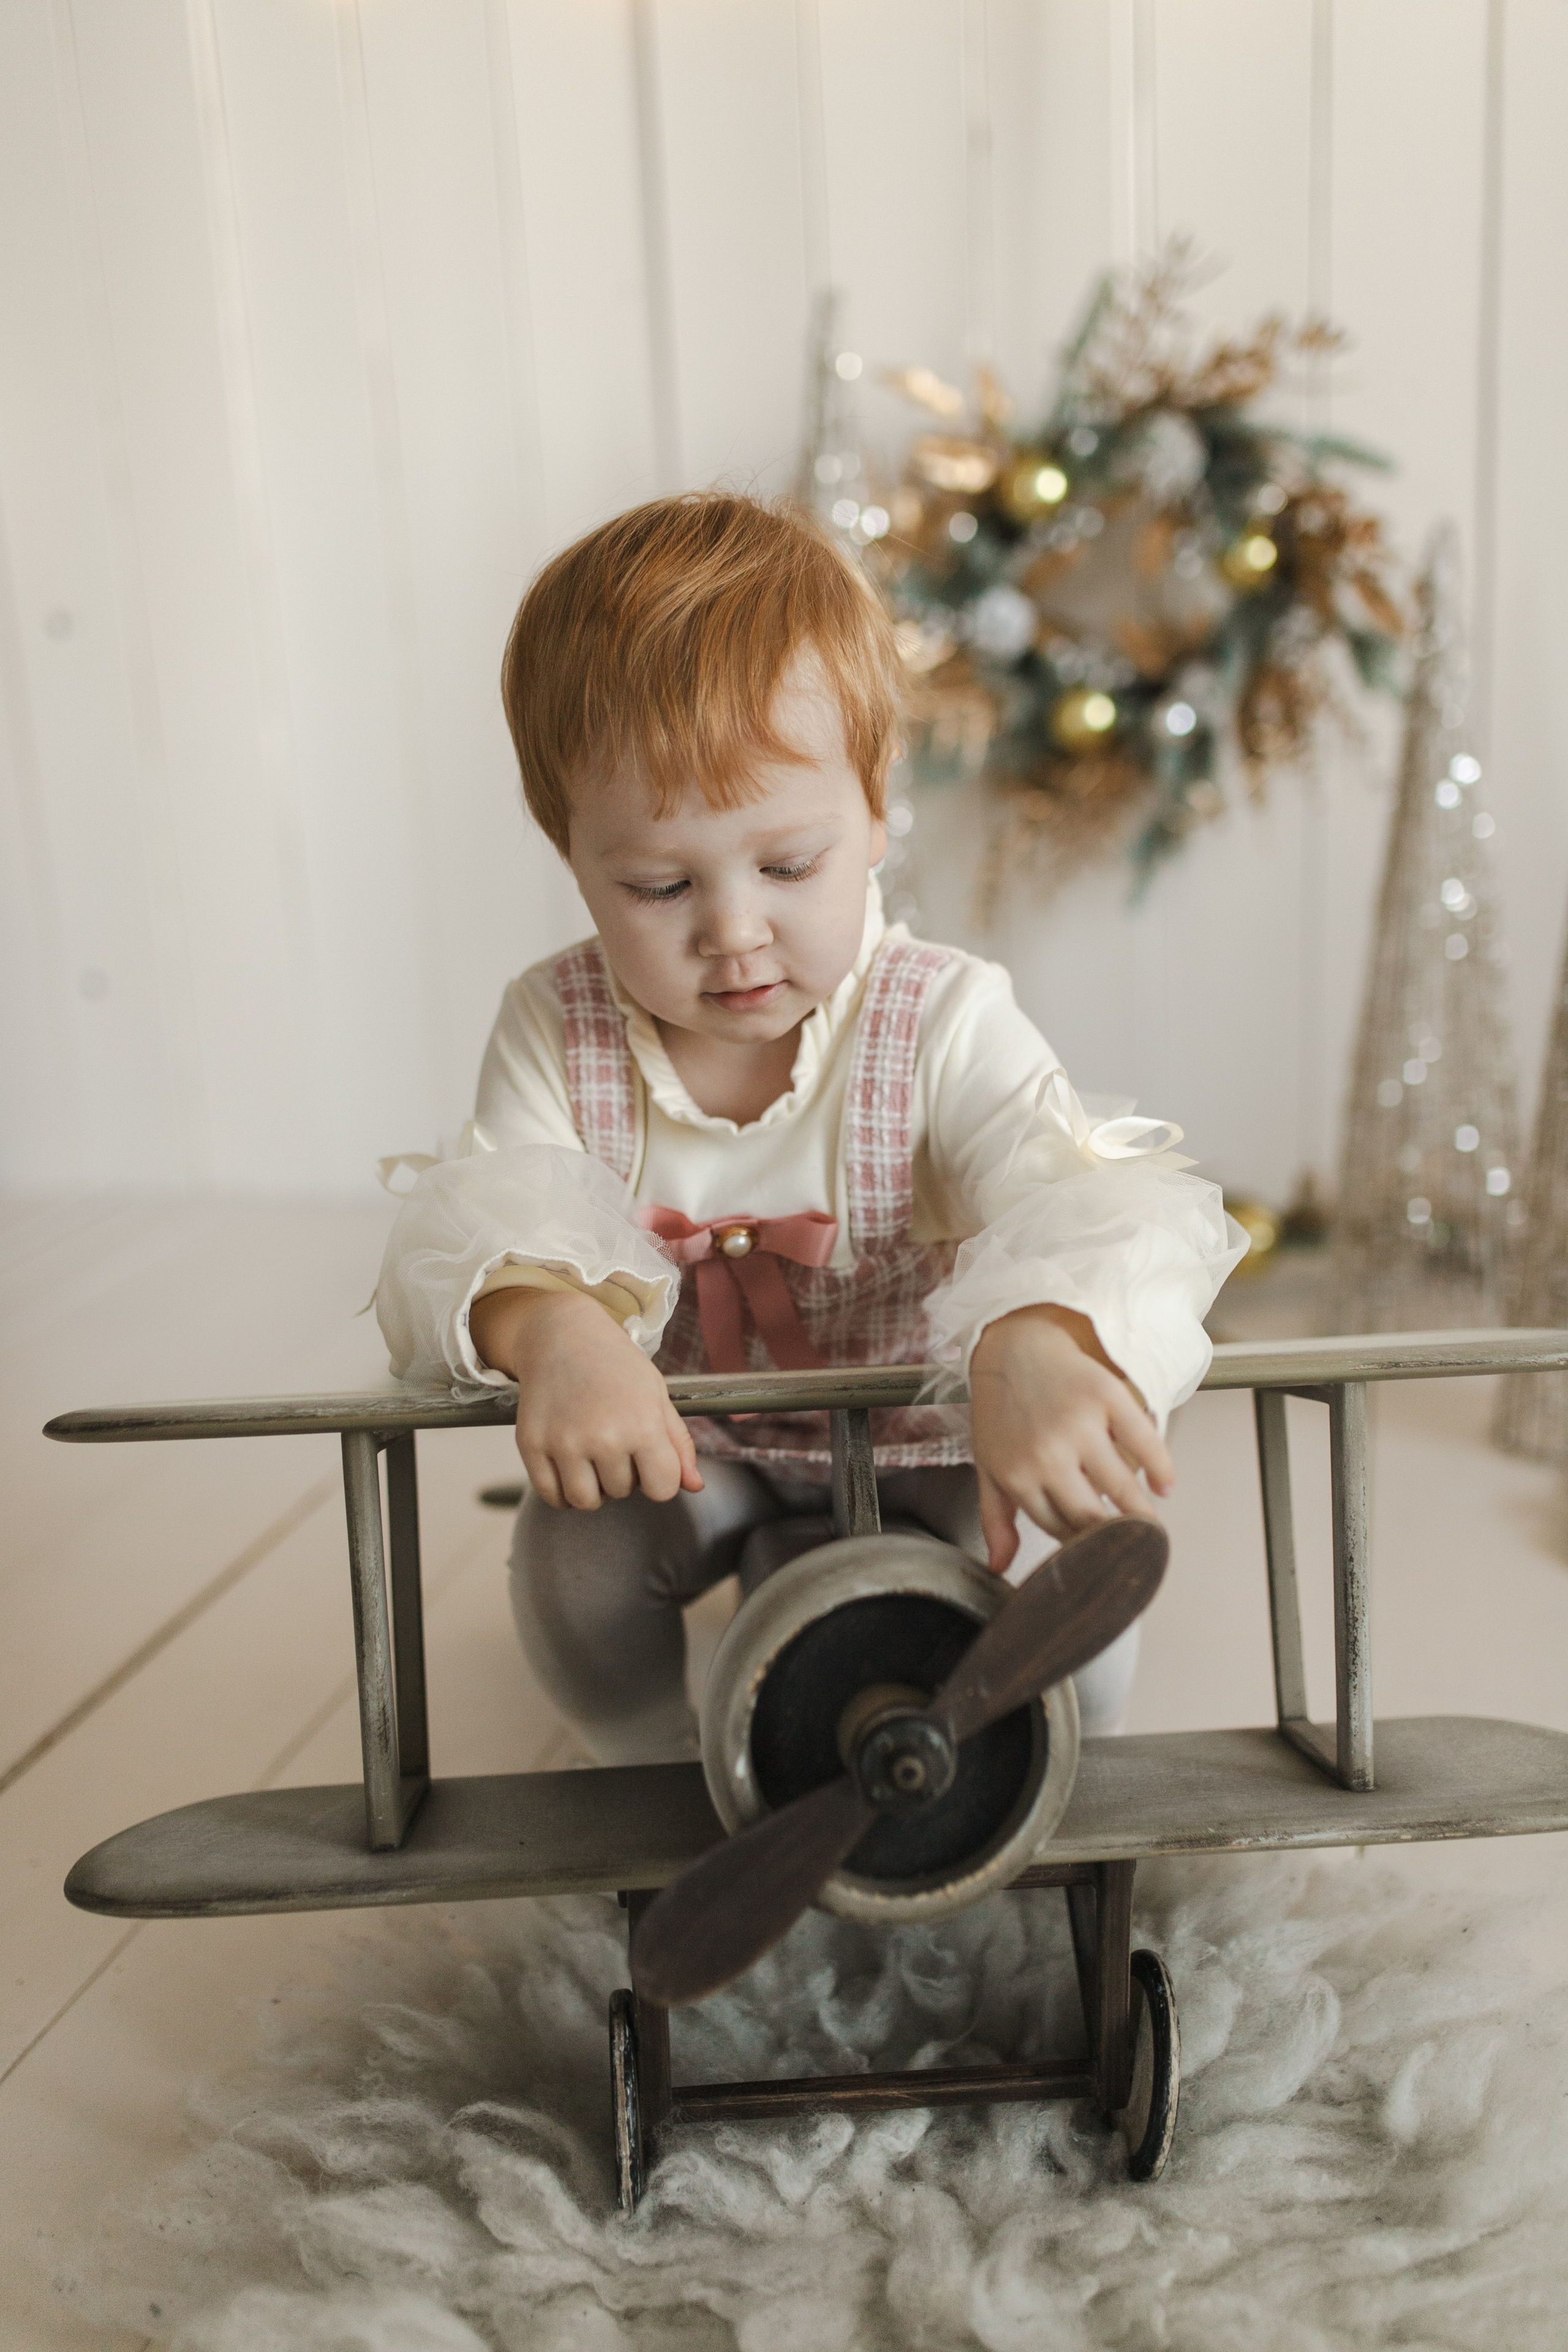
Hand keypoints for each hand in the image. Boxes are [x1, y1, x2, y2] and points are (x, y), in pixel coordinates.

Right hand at [468, 1286, 702, 1509]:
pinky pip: (552, 1496)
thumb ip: (678, 1444)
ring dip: (594, 1488)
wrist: (562, 1334)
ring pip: (587, 1502)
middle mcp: (603, 1438)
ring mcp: (563, 1443)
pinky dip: (562, 1491)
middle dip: (624, 1473)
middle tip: (614, 1438)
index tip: (650, 1457)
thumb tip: (696, 1486)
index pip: (663, 1490)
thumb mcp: (657, 1395)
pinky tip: (569, 1465)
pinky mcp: (531, 1445)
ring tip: (593, 1455)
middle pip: (623, 1493)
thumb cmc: (616, 1364)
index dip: (660, 1477)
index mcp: (642, 1425)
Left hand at [968, 1303, 1172, 1572]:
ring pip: (1122, 1486)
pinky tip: (1165, 1485)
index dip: (1084, 1546)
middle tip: (1138, 1552)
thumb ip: (995, 1519)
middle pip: (1094, 1516)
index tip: (1101, 1556)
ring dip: (1143, 1514)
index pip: (1060, 1529)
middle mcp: (1048, 1453)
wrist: (1013, 1346)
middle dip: (1118, 1541)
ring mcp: (1079, 1424)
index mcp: (1017, 1475)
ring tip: (1152, 1528)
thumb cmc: (1001, 1410)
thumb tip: (999, 1568)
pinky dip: (1161, 1467)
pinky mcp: (1106, 1395)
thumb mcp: (989, 1465)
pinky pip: (1144, 1440)